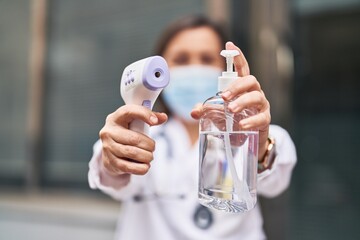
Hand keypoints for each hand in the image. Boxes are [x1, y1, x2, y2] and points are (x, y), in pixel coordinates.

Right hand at [99, 105, 167, 175]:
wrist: (111, 150)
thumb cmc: (126, 132)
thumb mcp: (135, 122)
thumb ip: (150, 118)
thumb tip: (163, 117)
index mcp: (115, 118)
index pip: (129, 111)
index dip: (143, 114)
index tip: (155, 121)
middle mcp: (108, 131)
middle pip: (134, 138)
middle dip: (149, 145)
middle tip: (153, 147)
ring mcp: (107, 147)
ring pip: (132, 152)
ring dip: (146, 156)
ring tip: (150, 156)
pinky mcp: (109, 161)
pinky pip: (127, 167)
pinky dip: (140, 168)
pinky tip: (146, 166)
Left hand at [191, 41, 270, 158]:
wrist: (247, 140)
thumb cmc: (233, 121)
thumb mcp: (218, 114)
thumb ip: (206, 110)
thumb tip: (194, 112)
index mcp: (243, 88)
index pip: (242, 69)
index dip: (237, 57)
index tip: (230, 45)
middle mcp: (254, 93)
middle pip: (250, 80)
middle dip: (237, 86)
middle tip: (224, 97)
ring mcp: (261, 106)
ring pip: (257, 97)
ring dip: (243, 101)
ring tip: (231, 110)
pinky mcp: (265, 120)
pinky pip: (261, 117)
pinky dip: (251, 120)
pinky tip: (242, 124)